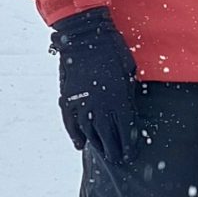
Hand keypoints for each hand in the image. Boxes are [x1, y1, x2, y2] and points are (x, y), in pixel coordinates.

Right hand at [51, 7, 137, 162]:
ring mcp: (82, 103)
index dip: (128, 146)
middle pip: (108, 136)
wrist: (85, 36)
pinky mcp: (67, 99)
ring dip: (97, 145)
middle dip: (114, 151)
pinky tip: (80, 145)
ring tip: (103, 154)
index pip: (125, 131)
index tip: (130, 155)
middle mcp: (100, 106)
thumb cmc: (113, 50)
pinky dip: (75, 135)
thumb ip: (128, 94)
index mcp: (119, 99)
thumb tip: (128, 110)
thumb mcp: (129, 72)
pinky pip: (71, 123)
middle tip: (117, 160)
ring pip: (90, 133)